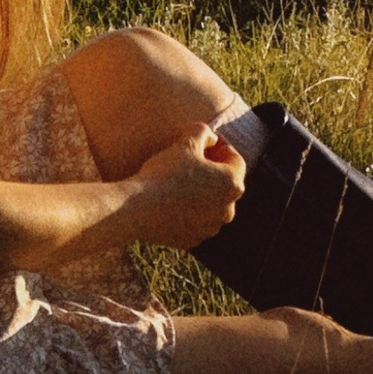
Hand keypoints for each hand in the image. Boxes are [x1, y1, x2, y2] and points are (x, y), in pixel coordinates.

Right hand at [131, 124, 247, 252]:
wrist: (137, 208)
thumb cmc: (165, 172)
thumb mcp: (185, 141)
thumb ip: (203, 132)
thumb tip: (210, 138)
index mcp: (232, 184)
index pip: (235, 160)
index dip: (221, 146)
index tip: (206, 141)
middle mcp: (227, 210)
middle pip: (224, 184)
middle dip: (212, 170)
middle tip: (192, 158)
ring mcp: (209, 229)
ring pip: (210, 204)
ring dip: (201, 192)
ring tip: (180, 179)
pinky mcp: (192, 241)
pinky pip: (195, 221)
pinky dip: (188, 211)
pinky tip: (171, 199)